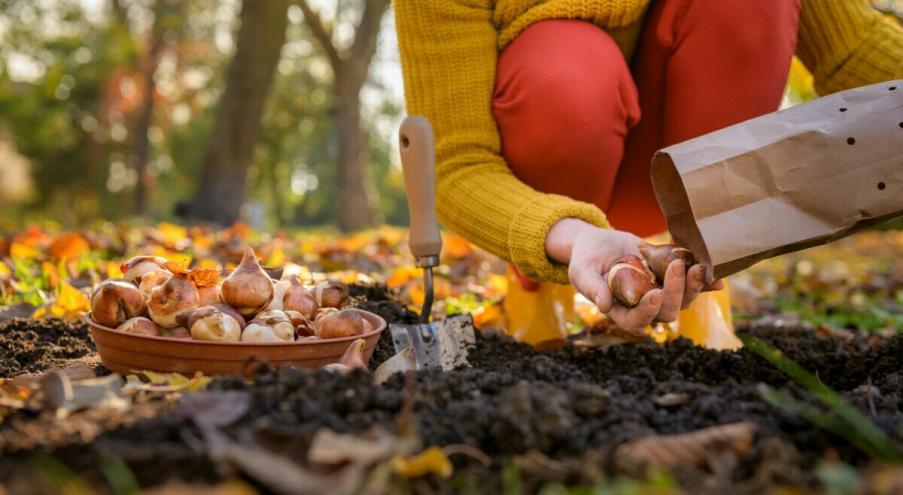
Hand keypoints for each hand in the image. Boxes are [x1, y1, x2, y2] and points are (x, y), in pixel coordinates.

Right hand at [545, 219, 721, 333]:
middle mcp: (643, 307)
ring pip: (683, 300)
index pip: (636, 321)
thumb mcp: (582, 272)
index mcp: (620, 312)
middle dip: (675, 293)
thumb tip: (604, 306)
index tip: (654, 294)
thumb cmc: (585, 261)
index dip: (647, 312)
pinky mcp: (670, 278)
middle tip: (677, 267)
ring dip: (693, 286)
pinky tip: (714, 272)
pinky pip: (691, 283)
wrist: (598, 244)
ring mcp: (660, 293)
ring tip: (697, 266)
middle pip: (666, 312)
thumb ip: (591, 288)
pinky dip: (704, 280)